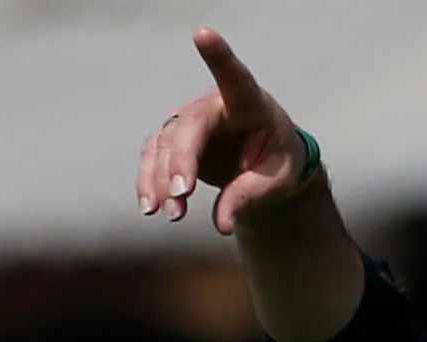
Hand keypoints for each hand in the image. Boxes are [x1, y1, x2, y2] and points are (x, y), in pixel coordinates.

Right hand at [136, 29, 310, 230]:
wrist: (265, 164)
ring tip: (172, 214)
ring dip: (163, 180)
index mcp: (249, 103)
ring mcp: (189, 121)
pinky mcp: (174, 141)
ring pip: (166, 146)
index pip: (234, 77)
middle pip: (190, 127)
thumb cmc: (277, 162)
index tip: (203, 33)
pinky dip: (149, 183)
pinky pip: (153, 159)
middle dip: (181, 161)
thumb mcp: (275, 181)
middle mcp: (213, 105)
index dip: (218, 56)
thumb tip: (221, 223)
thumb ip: (249, 195)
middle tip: (182, 195)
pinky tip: (150, 208)